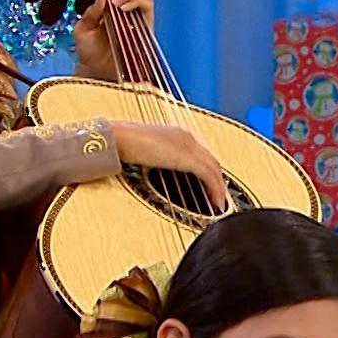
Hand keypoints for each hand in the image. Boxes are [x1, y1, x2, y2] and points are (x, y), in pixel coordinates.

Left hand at [74, 0, 154, 78]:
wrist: (96, 71)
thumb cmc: (90, 53)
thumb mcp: (82, 29)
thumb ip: (90, 12)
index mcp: (114, 7)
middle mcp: (129, 11)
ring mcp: (138, 19)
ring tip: (117, 2)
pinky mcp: (144, 28)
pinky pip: (148, 7)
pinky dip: (137, 1)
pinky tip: (124, 8)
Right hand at [111, 120, 228, 211]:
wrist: (117, 139)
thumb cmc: (122, 144)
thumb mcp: (145, 152)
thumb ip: (155, 160)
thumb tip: (154, 170)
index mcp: (176, 134)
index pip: (200, 154)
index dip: (208, 171)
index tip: (208, 185)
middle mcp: (185, 137)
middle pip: (211, 160)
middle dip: (217, 180)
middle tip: (218, 197)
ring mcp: (187, 146)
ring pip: (214, 168)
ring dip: (219, 187)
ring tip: (219, 203)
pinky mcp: (187, 158)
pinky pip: (209, 176)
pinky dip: (216, 189)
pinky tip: (215, 202)